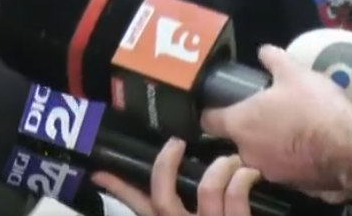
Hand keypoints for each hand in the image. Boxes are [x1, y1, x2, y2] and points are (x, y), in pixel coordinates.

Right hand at [93, 137, 259, 215]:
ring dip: (218, 166)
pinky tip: (251, 173)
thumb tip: (166, 192)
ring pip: (206, 190)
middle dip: (166, 165)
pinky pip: (236, 196)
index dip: (119, 189)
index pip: (139, 208)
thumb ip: (180, 210)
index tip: (100, 170)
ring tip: (229, 159)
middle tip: (176, 143)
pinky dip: (242, 178)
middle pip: (162, 199)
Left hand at [200, 45, 351, 199]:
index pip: (209, 120)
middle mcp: (248, 152)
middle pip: (238, 138)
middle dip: (250, 127)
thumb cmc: (314, 107)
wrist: (351, 149)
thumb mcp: (295, 73)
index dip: (212, 111)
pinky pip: (285, 168)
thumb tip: (263, 51)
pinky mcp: (294, 185)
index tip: (219, 105)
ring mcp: (270, 172)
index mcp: (240, 125)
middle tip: (267, 112)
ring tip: (292, 127)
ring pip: (262, 154)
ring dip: (271, 143)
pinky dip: (291, 158)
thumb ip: (274, 60)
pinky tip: (308, 145)